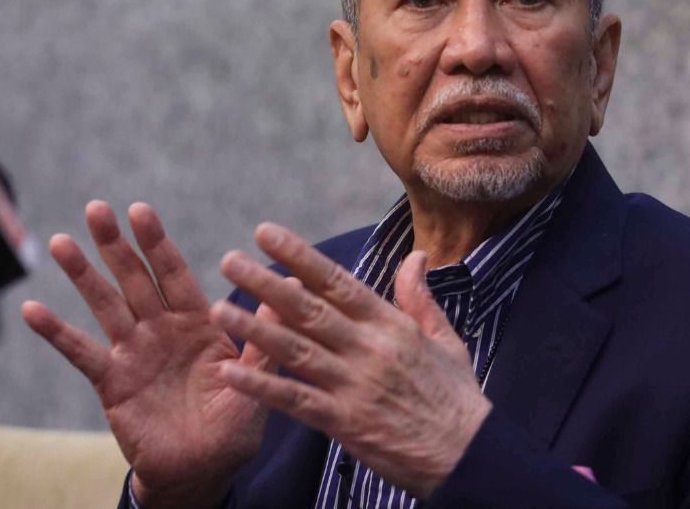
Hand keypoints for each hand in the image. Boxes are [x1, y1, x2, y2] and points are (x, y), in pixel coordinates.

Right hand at [21, 201, 276, 508]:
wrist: (202, 473)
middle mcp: (162, 330)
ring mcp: (134, 353)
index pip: (174, 275)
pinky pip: (81, 353)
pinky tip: (32, 309)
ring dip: (83, 275)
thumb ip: (265, 336)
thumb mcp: (256, 380)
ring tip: (61, 242)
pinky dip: (57, 332)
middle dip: (117, 245)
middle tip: (97, 208)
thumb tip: (291, 285)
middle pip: (135, 280)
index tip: (140, 210)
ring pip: (105, 306)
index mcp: (198, 324)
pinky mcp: (112, 383)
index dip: (157, 243)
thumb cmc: (234, 427)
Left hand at [207, 223, 491, 497]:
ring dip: (254, 329)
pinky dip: (262, 386)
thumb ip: (420, 297)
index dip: (299, 256)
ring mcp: (354, 385)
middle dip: (266, 283)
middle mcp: (368, 349)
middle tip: (230, 260)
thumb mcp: (445, 339)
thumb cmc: (456, 397)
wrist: (468, 455)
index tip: (267, 233)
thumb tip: (417, 255)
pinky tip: (232, 372)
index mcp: (389, 325)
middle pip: (308, 310)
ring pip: (296, 351)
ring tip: (220, 310)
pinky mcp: (344, 422)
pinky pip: (295, 401)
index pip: (337, 282)